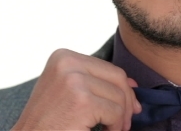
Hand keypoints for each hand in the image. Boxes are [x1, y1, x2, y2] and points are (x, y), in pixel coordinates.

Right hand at [12, 49, 140, 130]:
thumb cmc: (48, 121)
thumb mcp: (69, 91)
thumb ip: (96, 82)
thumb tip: (132, 83)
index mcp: (63, 56)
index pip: (107, 68)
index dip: (122, 89)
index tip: (128, 106)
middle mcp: (67, 63)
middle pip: (117, 78)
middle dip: (126, 102)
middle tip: (124, 122)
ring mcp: (74, 80)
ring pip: (119, 96)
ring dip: (120, 117)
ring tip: (110, 129)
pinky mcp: (81, 101)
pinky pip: (115, 112)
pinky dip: (115, 127)